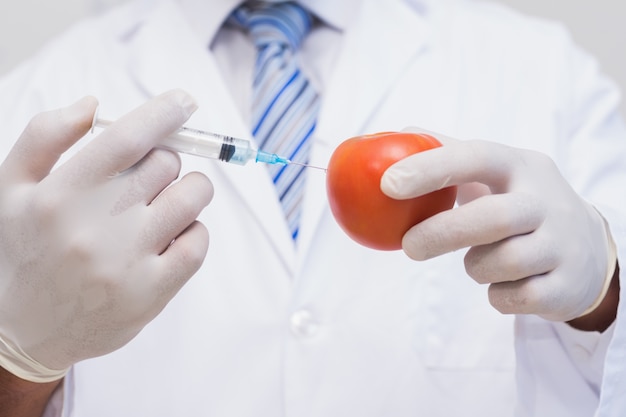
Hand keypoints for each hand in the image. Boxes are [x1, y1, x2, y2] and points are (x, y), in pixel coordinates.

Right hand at [0, 90, 212, 381]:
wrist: (25, 330)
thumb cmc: (26, 248)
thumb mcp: (13, 187)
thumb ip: (45, 136)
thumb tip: (93, 104)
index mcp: (61, 194)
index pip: (127, 139)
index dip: (164, 112)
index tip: (185, 100)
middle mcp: (95, 228)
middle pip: (166, 164)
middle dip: (166, 161)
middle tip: (150, 178)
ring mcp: (126, 263)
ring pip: (192, 198)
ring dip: (188, 192)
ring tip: (163, 205)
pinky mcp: (151, 293)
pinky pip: (198, 242)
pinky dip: (193, 230)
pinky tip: (169, 237)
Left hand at [381, 129, 614, 322]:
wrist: (589, 251)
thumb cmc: (521, 205)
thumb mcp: (497, 172)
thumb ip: (450, 152)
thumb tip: (400, 133)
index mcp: (521, 167)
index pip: (477, 157)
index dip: (431, 168)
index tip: (388, 184)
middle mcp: (547, 201)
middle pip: (493, 218)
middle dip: (442, 234)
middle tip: (409, 247)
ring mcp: (563, 244)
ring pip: (504, 263)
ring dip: (476, 267)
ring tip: (479, 261)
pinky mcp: (567, 285)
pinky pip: (516, 298)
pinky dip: (498, 295)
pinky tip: (505, 283)